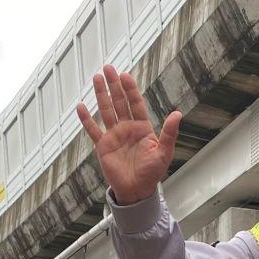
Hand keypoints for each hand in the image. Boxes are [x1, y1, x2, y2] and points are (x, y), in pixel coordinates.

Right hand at [76, 65, 181, 204]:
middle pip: (119, 102)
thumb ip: (169, 133)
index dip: (130, 89)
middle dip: (114, 85)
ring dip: (101, 95)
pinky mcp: (103, 147)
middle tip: (108, 67)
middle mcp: (127, 128)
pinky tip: (81, 107)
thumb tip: (177, 114)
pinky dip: (86, 120)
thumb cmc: (152, 173)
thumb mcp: (163, 153)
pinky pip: (93, 130)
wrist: (137, 191)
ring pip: (106, 111)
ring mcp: (114, 136)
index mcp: (142, 128)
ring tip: (96, 78)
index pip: (135, 104)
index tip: (125, 75)